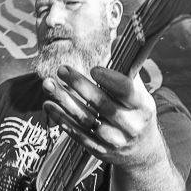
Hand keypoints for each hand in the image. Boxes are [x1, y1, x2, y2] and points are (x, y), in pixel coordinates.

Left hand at [41, 65, 162, 169]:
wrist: (141, 152)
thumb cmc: (136, 112)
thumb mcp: (139, 94)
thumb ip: (125, 71)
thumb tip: (114, 39)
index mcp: (143, 106)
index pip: (126, 91)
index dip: (110, 80)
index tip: (93, 68)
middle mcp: (130, 125)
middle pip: (102, 104)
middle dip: (80, 85)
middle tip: (62, 69)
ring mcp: (114, 140)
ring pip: (85, 119)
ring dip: (64, 101)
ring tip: (48, 84)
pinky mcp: (99, 151)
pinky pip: (78, 134)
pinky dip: (62, 119)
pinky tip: (49, 105)